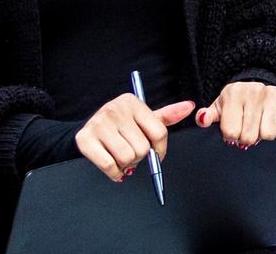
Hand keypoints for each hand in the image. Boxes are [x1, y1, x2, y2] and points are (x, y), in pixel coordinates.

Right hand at [74, 94, 196, 182]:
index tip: (156, 154)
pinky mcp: (85, 139)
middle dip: (138, 157)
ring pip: (127, 158)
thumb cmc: (120, 125)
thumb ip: (167, 115)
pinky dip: (114, 173)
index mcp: (132, 102)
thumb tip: (190, 106)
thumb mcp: (143, 118)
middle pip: (142, 148)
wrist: (87, 129)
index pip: (159, 132)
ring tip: (120, 158)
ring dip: (126, 166)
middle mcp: (115, 109)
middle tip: (130, 152)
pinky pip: (109, 165)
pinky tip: (113, 167)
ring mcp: (99, 123)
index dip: (160, 149)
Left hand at [197, 81, 275, 148]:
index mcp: (233, 93)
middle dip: (248, 136)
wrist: (257, 82)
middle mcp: (254, 90)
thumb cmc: (237, 101)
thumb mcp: (218, 108)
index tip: (234, 128)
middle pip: (250, 137)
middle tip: (248, 126)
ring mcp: (273, 93)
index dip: (232, 136)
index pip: (231, 133)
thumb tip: (202, 119)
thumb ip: (206, 117)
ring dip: (264, 132)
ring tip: (260, 121)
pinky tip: (274, 117)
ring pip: (269, 134)